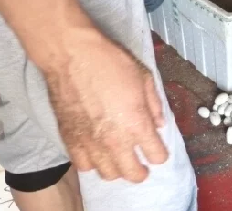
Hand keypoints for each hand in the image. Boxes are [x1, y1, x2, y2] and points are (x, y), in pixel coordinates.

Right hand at [44, 32, 167, 182]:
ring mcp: (91, 143)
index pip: (156, 155)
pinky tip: (98, 152)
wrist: (73, 56)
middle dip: (142, 171)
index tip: (159, 149)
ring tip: (121, 158)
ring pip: (108, 174)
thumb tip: (159, 122)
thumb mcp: (144, 77)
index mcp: (137, 124)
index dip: (160, 154)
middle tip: (144, 164)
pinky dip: (93, 163)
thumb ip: (154, 104)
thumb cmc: (110, 62)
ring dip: (118, 169)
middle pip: (133, 174)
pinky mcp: (70, 140)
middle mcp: (115, 140)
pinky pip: (83, 166)